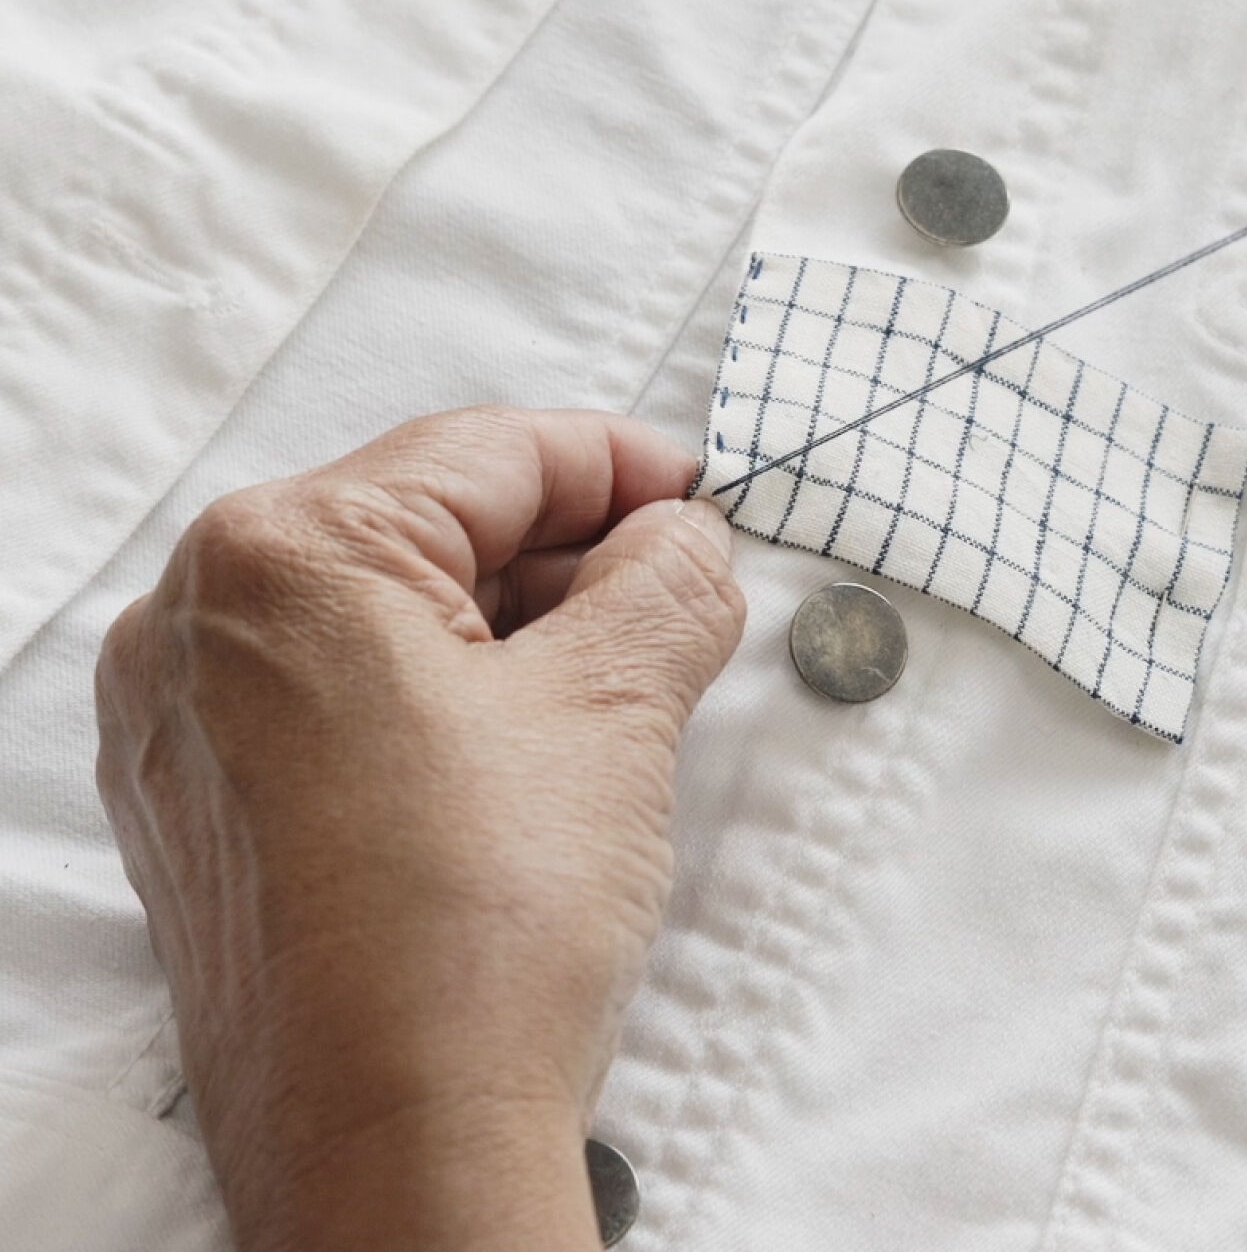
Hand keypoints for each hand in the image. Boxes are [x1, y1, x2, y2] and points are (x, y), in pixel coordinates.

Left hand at [94, 407, 745, 1251]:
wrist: (397, 1154)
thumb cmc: (478, 932)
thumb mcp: (615, 707)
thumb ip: (667, 579)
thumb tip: (685, 538)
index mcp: (283, 556)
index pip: (487, 454)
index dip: (618, 464)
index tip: (696, 497)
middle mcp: (199, 624)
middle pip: (431, 527)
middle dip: (572, 553)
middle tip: (681, 589)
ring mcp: (189, 722)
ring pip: (390, 614)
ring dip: (520, 625)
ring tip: (631, 672)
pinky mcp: (208, 805)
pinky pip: (346, 693)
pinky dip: (452, 691)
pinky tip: (544, 737)